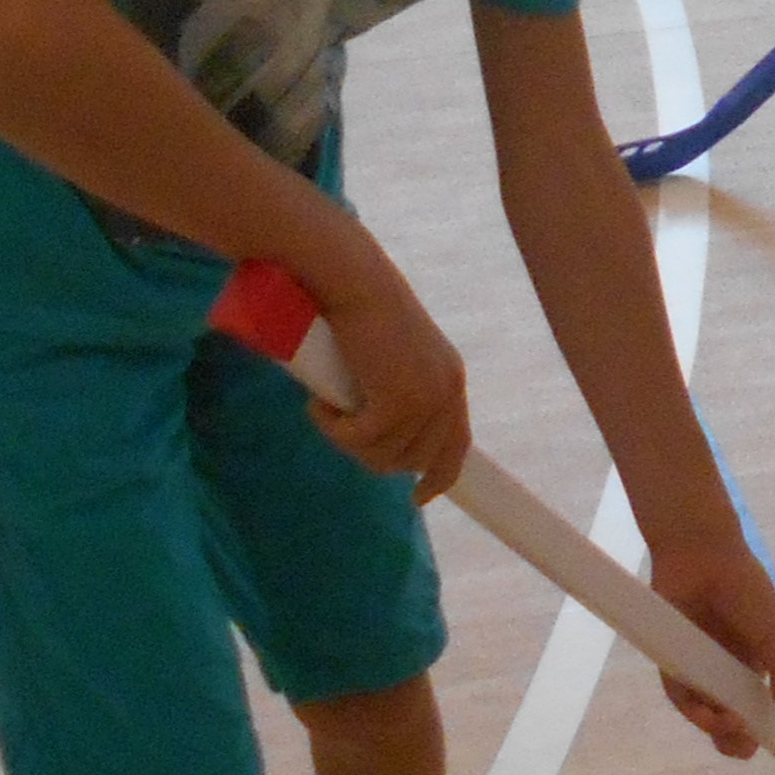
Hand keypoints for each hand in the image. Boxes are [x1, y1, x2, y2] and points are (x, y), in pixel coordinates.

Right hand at [296, 273, 472, 500]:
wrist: (351, 277)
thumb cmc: (358, 305)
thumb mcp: (390, 352)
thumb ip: (395, 385)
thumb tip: (376, 431)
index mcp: (450, 379)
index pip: (456, 445)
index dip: (438, 477)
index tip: (418, 497)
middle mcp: (447, 391)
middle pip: (413, 460)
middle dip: (373, 455)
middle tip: (339, 427)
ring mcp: (426, 398)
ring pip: (382, 455)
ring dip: (347, 440)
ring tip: (326, 407)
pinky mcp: (398, 401)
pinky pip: (361, 440)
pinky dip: (334, 429)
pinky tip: (318, 405)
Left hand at [638, 527, 774, 758]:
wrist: (703, 555)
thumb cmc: (746, 589)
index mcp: (752, 664)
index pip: (757, 706)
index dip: (762, 728)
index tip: (771, 744)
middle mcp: (723, 670)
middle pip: (728, 716)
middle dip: (735, 739)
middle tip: (743, 746)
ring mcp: (696, 666)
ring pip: (702, 710)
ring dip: (714, 727)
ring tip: (727, 725)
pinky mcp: (670, 660)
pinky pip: (678, 693)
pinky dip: (691, 708)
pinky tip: (706, 712)